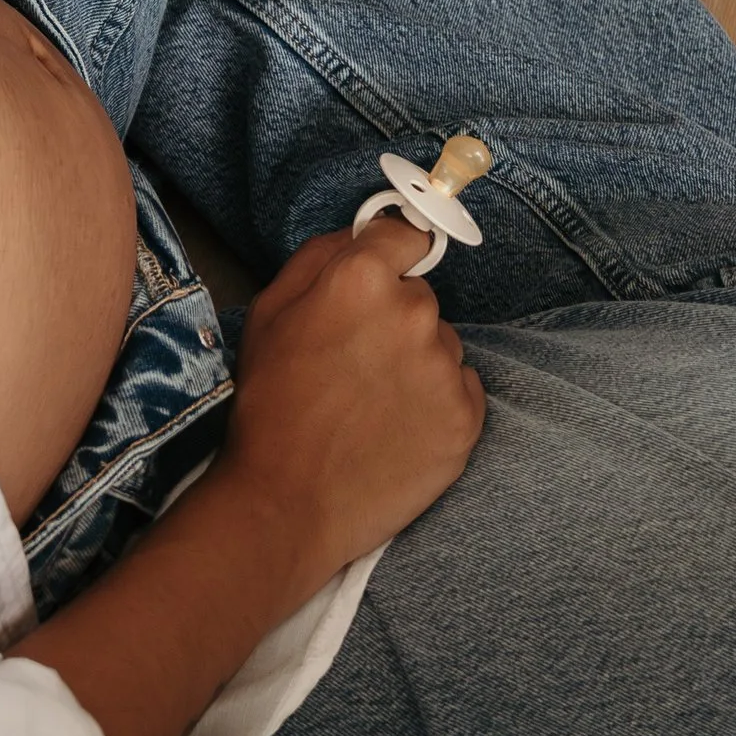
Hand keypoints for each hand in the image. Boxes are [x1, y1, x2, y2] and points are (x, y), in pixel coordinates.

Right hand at [220, 217, 487, 587]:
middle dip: (393, 319)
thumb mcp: (270, 310)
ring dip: (416, 363)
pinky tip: (398, 426)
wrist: (287, 503)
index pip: (408, 236)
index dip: (391, 258)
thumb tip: (365, 232)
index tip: (384, 277)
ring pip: (441, 345)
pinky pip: (462, 389)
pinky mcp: (466, 420)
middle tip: (354, 363)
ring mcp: (444, 369)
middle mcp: (414, 313)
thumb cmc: (270, 404)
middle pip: (420, 297)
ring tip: (372, 404)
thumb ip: (321, 254)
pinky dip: (437, 402)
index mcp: (363, 279)